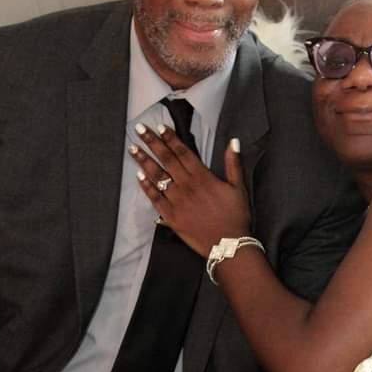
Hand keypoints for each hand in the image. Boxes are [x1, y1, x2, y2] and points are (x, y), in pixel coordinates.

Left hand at [129, 125, 249, 256]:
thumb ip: (233, 163)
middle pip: (166, 159)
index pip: (183, 152)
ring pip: (157, 176)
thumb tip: (233, 141)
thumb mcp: (239, 187)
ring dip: (144, 161)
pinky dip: (146, 187)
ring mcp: (177, 201)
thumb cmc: (236, 216)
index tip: (159, 126)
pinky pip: (155, 198)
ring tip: (133, 148)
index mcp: (203, 177)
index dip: (170, 138)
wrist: (228, 245)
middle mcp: (187, 186)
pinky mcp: (171, 216)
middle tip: (139, 128)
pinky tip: (138, 176)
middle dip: (152, 142)